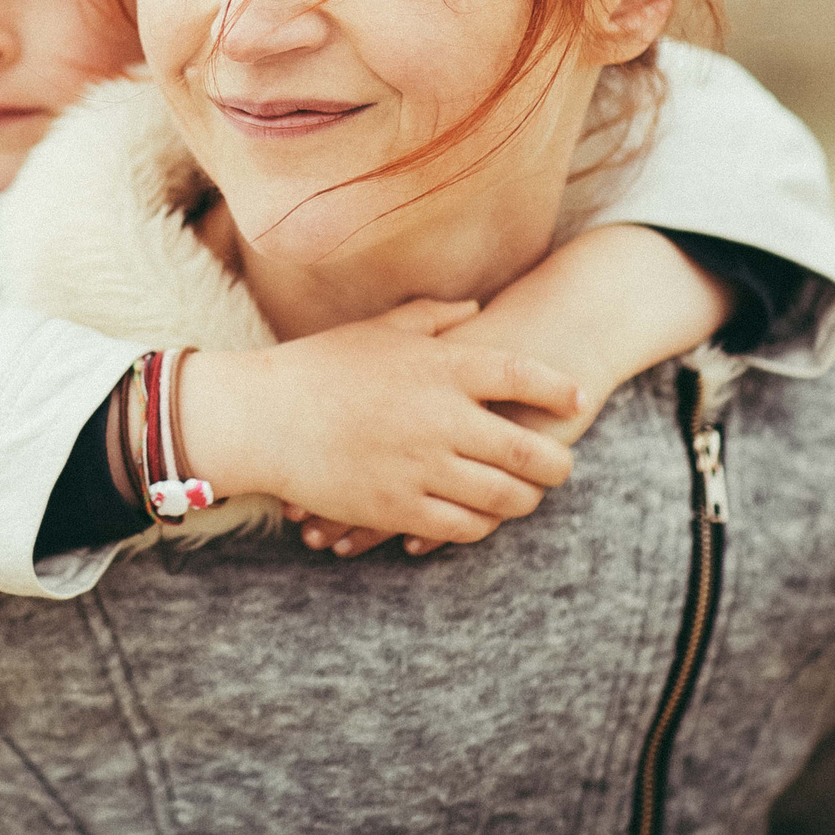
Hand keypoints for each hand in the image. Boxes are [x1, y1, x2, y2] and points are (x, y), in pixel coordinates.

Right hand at [180, 297, 586, 557]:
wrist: (259, 417)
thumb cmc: (317, 366)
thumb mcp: (377, 330)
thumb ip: (432, 317)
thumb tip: (475, 306)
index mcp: (439, 367)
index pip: (522, 376)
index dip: (557, 388)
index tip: (576, 396)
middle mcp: (440, 418)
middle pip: (529, 450)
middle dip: (556, 463)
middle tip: (560, 465)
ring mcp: (421, 467)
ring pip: (503, 497)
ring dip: (525, 499)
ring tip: (527, 495)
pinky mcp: (397, 508)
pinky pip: (462, 528)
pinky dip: (481, 526)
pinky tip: (482, 518)